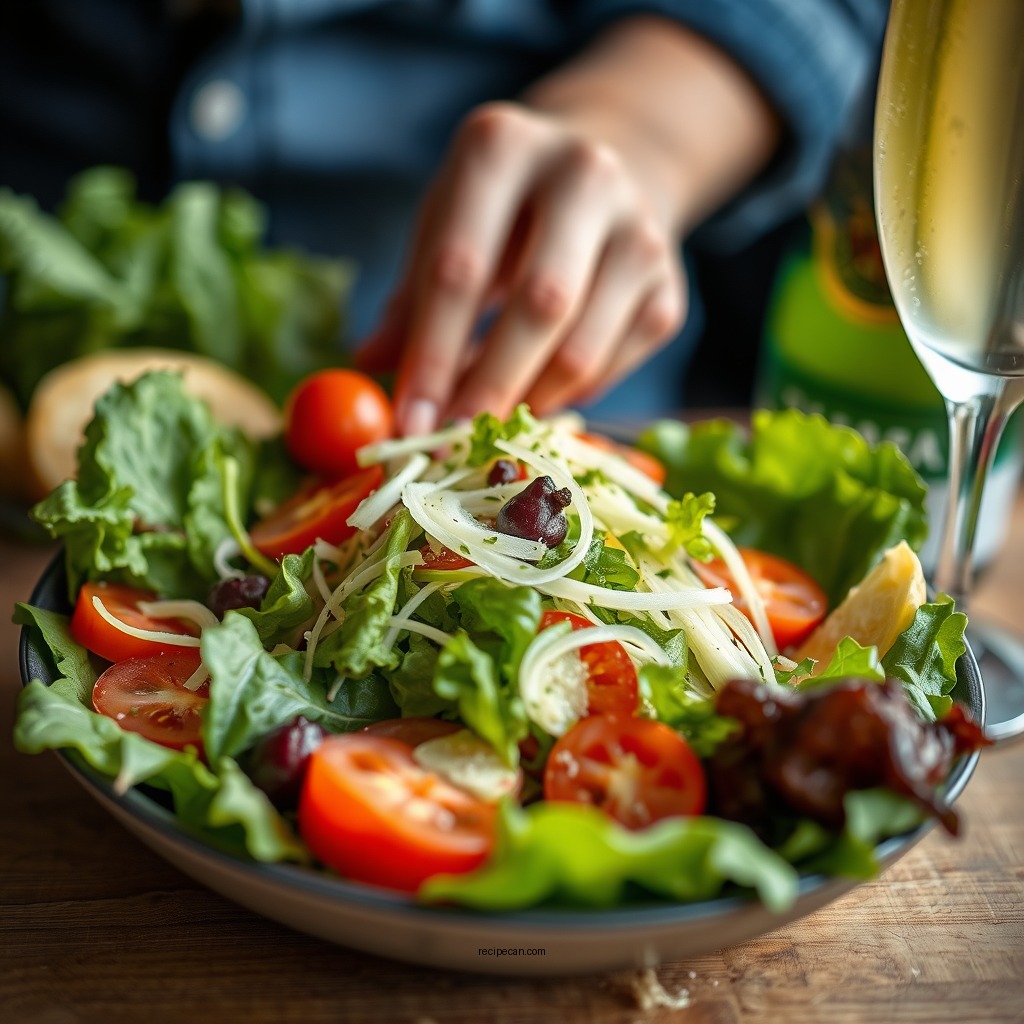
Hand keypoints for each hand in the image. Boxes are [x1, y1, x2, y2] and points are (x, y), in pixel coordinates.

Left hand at [357, 101, 685, 435]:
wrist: (614, 166)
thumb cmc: (506, 208)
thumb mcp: (446, 224)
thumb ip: (411, 296)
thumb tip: (370, 366)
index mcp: (504, 147)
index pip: (460, 266)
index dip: (432, 354)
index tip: (410, 420)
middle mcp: (584, 174)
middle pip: (538, 305)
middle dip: (489, 386)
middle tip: (451, 441)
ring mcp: (640, 231)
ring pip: (583, 347)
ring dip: (529, 401)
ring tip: (488, 423)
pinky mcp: (670, 287)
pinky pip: (615, 366)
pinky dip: (569, 396)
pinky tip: (537, 394)